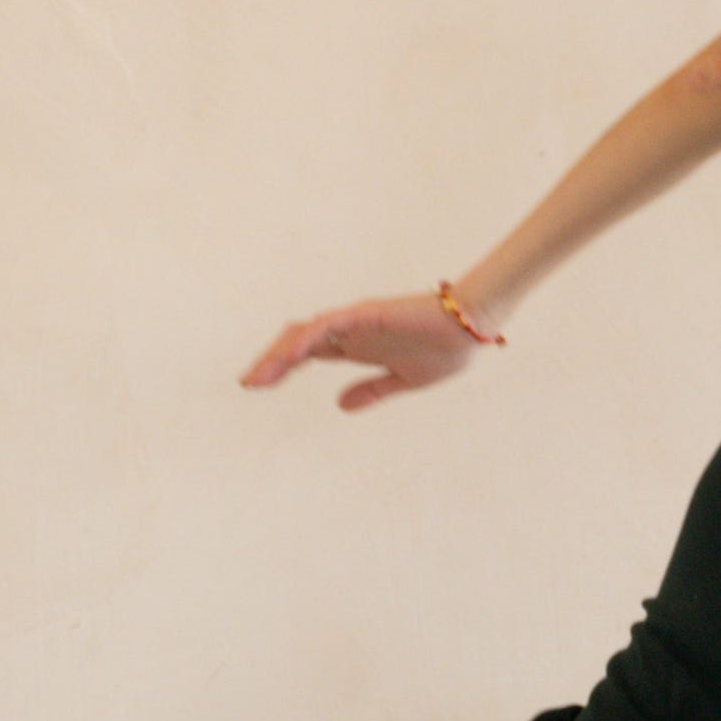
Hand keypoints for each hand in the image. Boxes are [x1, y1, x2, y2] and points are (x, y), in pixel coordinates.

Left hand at [241, 289, 498, 410]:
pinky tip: (290, 356)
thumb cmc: (444, 348)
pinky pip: (329, 325)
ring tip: (259, 376)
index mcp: (356, 346)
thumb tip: (339, 406)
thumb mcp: (402, 380)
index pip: (307, 353)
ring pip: (306, 332)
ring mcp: (355, 321)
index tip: (257, 385)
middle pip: (298, 341)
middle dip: (271, 361)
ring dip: (280, 353)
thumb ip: (371, 391)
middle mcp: (350, 332)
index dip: (280, 367)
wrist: (472, 328)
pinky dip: (307, 338)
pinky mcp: (367, 314)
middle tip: (248, 383)